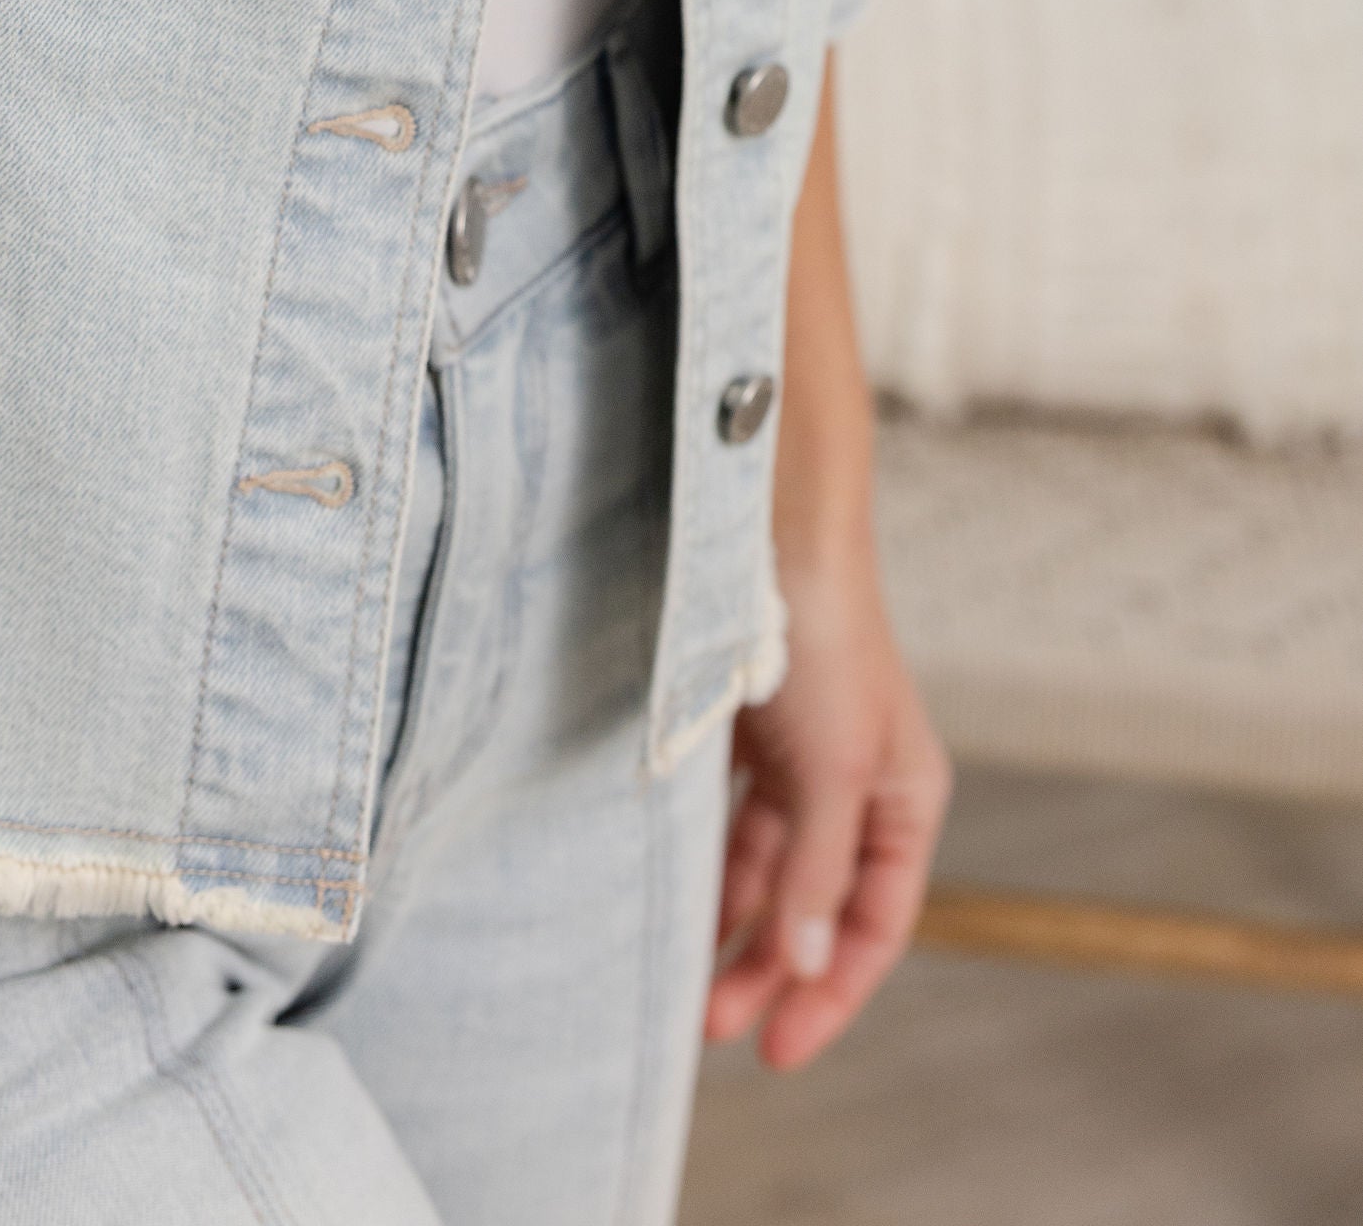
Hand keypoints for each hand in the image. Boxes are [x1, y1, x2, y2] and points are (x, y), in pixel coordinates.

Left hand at [704, 536, 950, 1070]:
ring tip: (686, 984)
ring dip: (733, 925)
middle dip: (770, 970)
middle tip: (712, 1027)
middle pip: (817, 907)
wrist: (771, 533)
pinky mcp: (752, 734)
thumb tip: (810, 967)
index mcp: (904, 800)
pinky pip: (732, 823)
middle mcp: (858, 788)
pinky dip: (710, 865)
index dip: (832, 993)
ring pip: (769, 870)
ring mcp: (803, 761)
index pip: (876, 925)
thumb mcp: (833, 769)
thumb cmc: (824, 643)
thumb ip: (819, 870)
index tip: (779, 1051)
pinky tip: (679, 902)